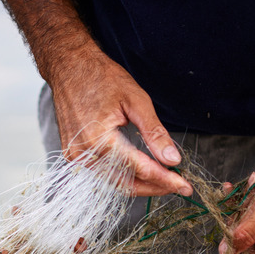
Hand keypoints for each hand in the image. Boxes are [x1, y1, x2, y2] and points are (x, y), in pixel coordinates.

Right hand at [49, 45, 192, 196]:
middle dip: (154, 186)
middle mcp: (84, 153)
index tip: (184, 185)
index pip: (138, 169)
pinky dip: (123, 175)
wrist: (70, 67)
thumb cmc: (101, 77)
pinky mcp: (74, 154)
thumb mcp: (136, 101)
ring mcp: (76, 155)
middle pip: (126, 182)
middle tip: (178, 185)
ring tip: (163, 179)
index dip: (164, 179)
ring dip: (140, 183)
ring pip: (113, 182)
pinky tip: (140, 172)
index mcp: (99, 139)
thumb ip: (154, 132)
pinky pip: (102, 173)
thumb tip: (172, 158)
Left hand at [195, 155, 254, 253]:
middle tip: (235, 207)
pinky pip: (243, 215)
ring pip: (237, 230)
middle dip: (230, 230)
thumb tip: (226, 251)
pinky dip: (242, 200)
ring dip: (238, 209)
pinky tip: (250, 183)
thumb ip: (248, 231)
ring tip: (250, 189)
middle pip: (237, 252)